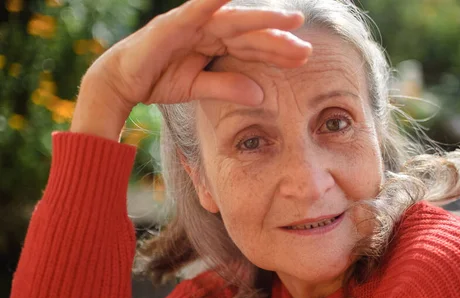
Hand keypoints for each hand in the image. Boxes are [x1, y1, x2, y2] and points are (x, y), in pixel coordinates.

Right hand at [71, 0, 311, 140]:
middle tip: (306, 45)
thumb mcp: (198, 87)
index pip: (252, 47)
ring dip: (261, 19)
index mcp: (215, 43)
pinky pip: (197, 10)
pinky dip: (214, 1)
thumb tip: (260, 95)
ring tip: (289, 19)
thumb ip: (227, 87)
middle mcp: (208, 29)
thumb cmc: (158, 79)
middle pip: (250, 33)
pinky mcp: (174, 24)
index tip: (303, 57)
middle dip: (278, 38)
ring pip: (233, 21)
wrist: (122, 82)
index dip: (277, 52)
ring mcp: (192, 23)